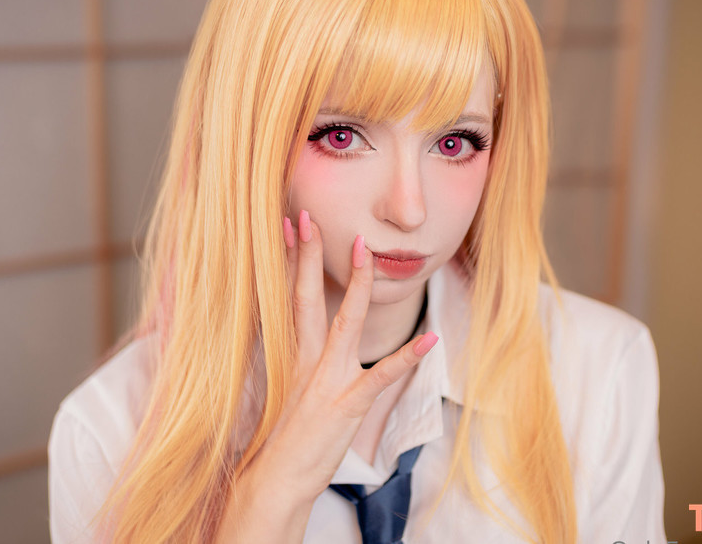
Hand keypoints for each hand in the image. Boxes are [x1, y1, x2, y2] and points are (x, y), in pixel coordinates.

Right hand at [267, 209, 436, 493]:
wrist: (272, 483)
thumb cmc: (283, 442)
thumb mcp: (289, 395)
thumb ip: (300, 364)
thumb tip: (306, 340)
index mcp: (293, 357)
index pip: (291, 299)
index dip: (293, 262)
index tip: (292, 227)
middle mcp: (307, 361)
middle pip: (307, 298)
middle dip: (309, 256)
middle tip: (307, 217)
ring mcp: (327, 381)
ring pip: (345, 323)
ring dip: (358, 287)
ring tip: (368, 251)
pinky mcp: (346, 405)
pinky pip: (380, 377)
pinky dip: (406, 359)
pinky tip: (429, 340)